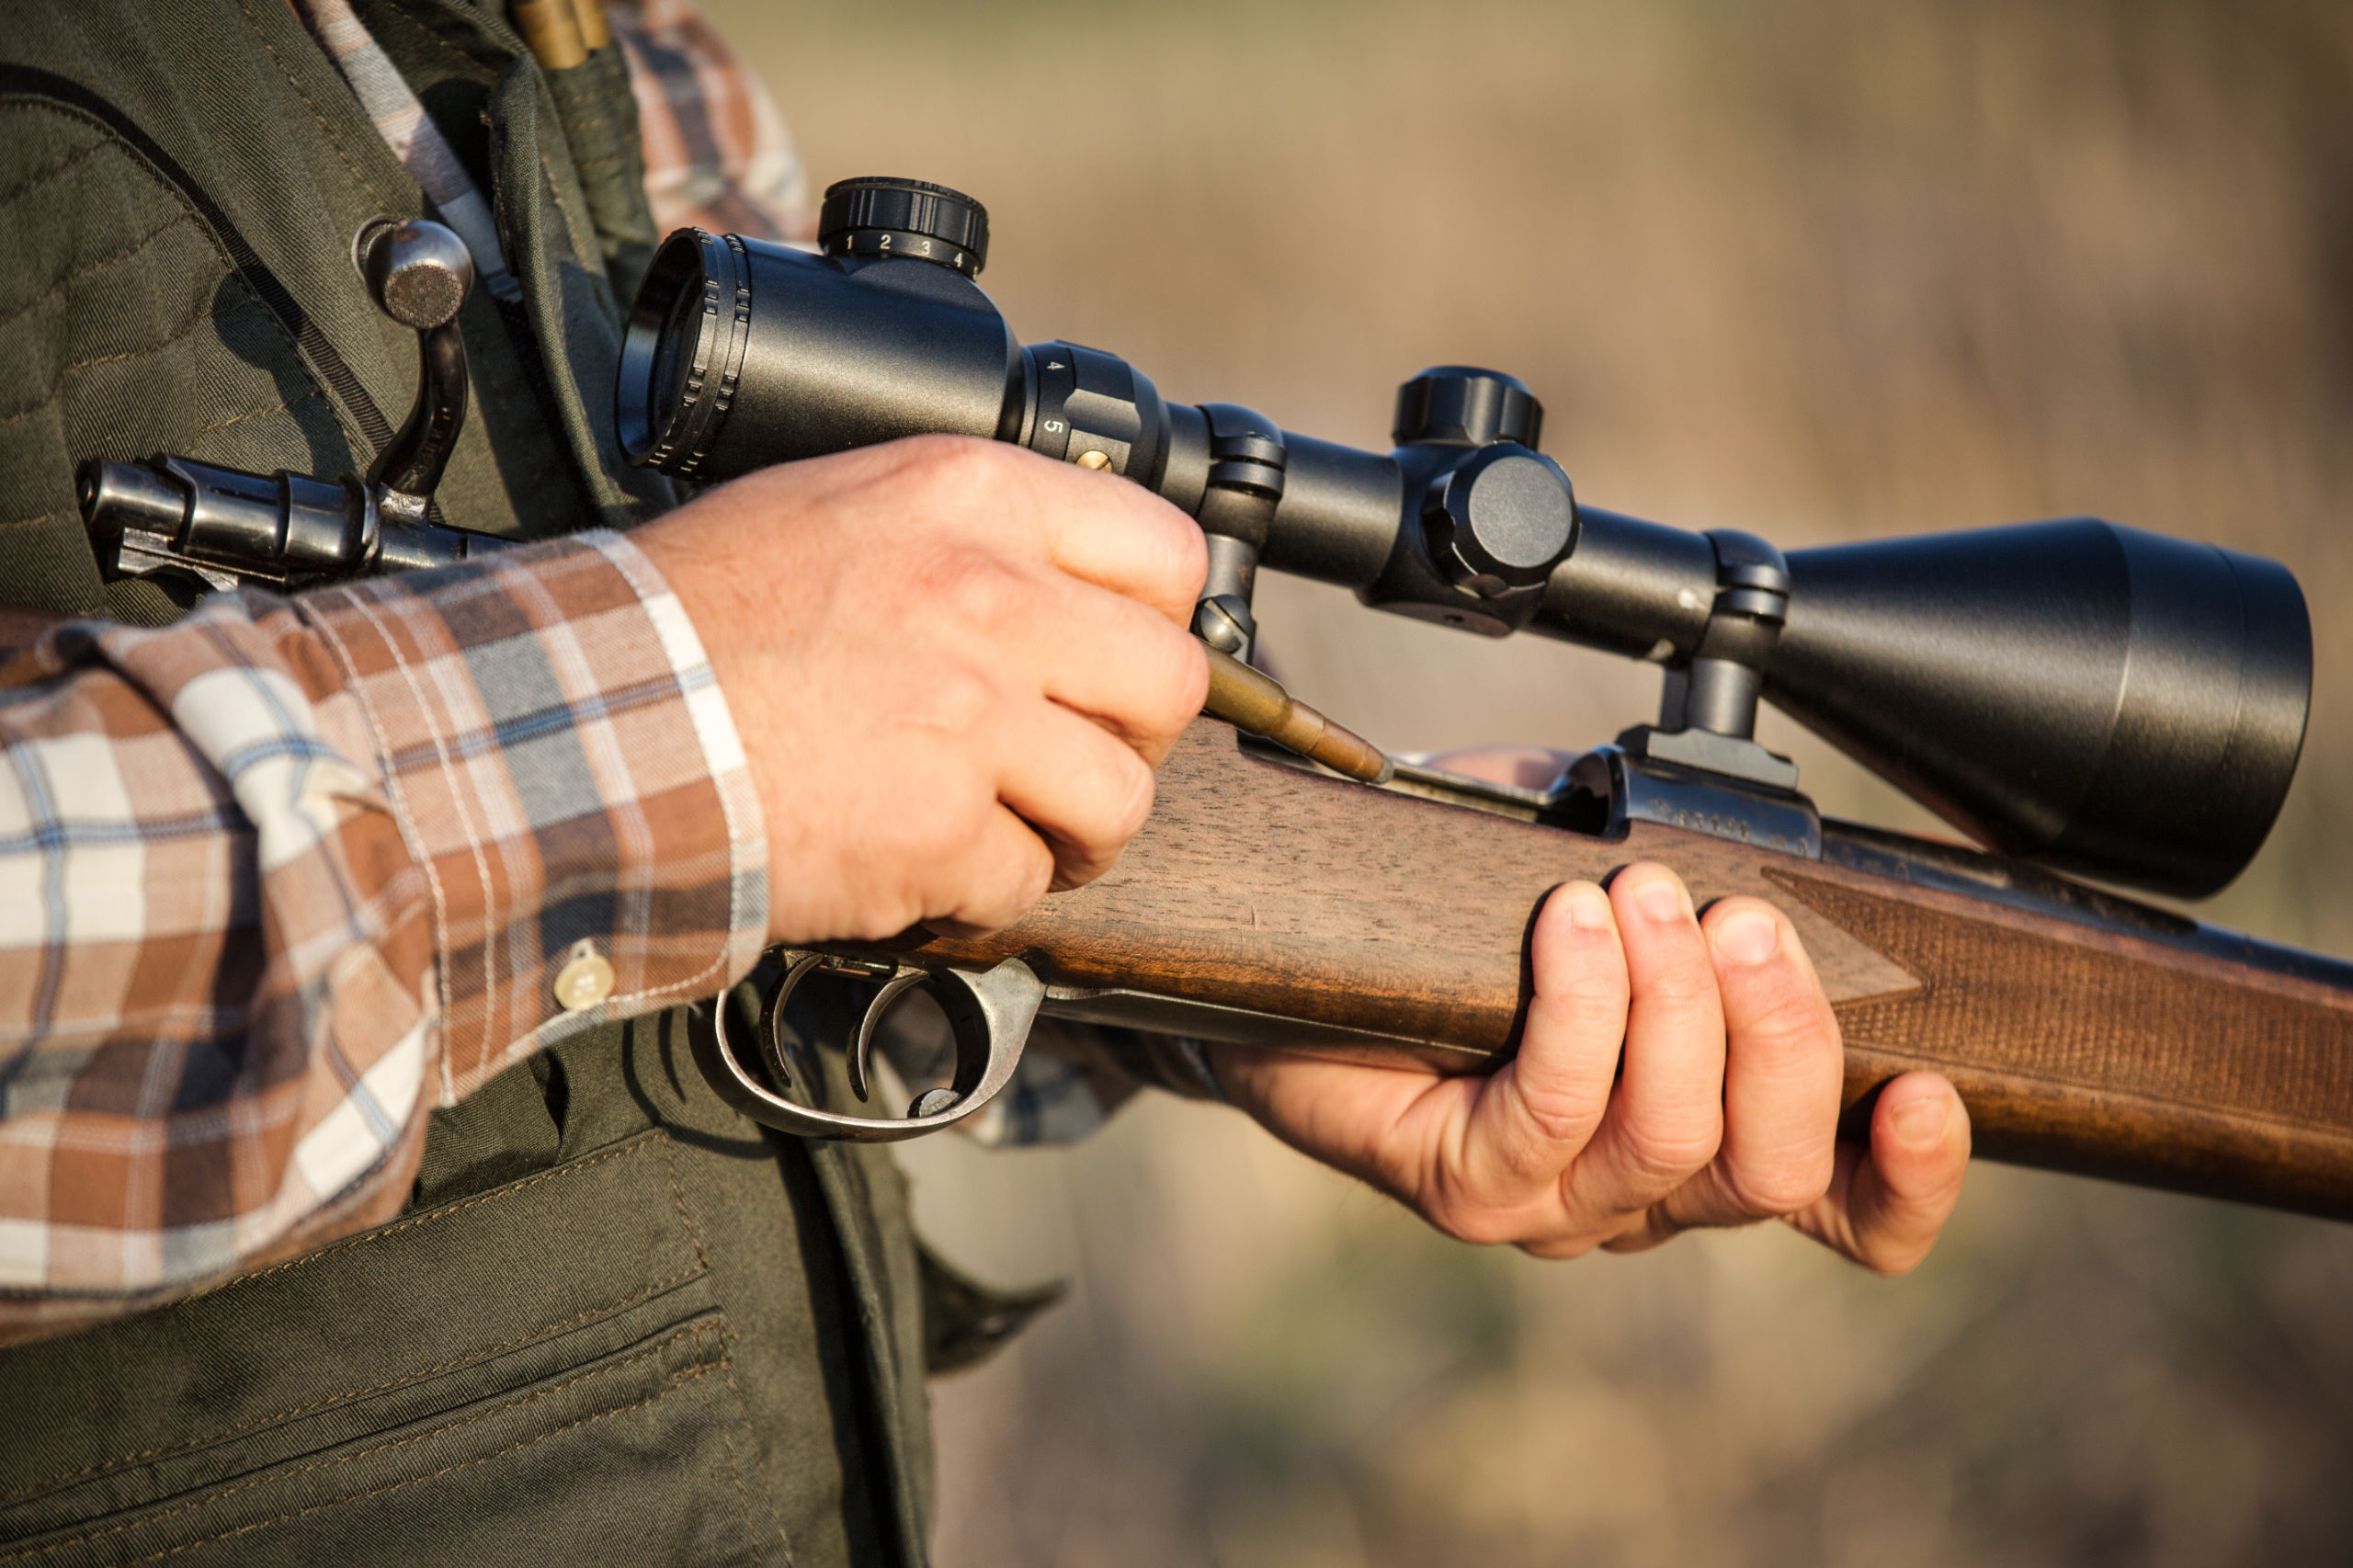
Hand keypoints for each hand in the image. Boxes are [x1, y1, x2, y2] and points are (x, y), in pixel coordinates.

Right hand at [634, 437, 1206, 942]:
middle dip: (1134, 736)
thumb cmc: (685, 617)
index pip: (1165, 552)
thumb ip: (963, 537)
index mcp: (971, 496)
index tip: (1119, 661)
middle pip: (1170, 682)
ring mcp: (973, 718)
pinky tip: (925, 865)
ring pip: (1121, 797)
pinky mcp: (940, 829)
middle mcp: (991, 596)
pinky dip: (983, 891)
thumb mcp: (836, 509)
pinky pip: (1025, 880)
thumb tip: (1059, 584)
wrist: (584, 716)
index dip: (1155, 621)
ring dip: (1078, 830)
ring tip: (1014, 829)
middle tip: (1075, 756)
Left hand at [1216, 858, 1971, 1274]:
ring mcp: (1553, 1203)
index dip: (1910, 1176)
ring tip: (1642, 895)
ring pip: (1669, 1143)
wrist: (1295, 954)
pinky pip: (1550, 1112)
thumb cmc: (1461, 912)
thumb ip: (1690, 858)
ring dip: (1676, 1006)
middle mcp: (1643, 1194)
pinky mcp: (1465, 1187)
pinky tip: (1570, 924)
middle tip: (1745, 919)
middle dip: (1781, 1033)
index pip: (1848, 1207)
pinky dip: (1580, 1009)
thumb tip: (1746, 821)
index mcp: (1709, 1136)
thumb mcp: (1599, 861)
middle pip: (1772, 1169)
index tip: (1932, 1088)